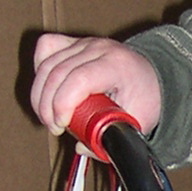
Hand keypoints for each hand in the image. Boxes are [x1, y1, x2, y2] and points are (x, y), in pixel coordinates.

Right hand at [29, 34, 162, 136]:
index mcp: (116, 65)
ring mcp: (84, 43)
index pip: (79, 79)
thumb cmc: (146, 96)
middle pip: (56, 73)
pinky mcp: (73, 43)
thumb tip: (81, 147)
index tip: (61, 125)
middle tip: (55, 127)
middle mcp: (98, 49)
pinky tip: (47, 89)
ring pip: (46, 64)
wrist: (152, 75)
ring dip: (40, 95)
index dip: (62, 103)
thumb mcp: (137, 122)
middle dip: (47, 106)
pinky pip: (45, 48)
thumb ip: (110, 138)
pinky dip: (39, 71)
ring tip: (49, 116)